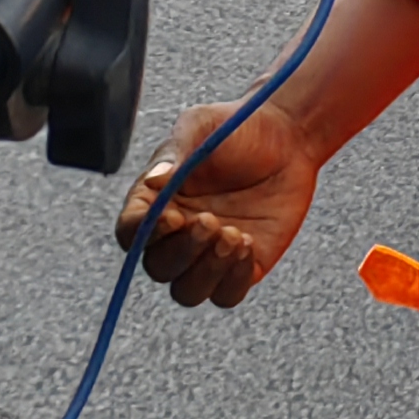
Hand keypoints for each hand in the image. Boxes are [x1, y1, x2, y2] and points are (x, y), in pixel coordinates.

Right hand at [115, 97, 329, 308]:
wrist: (287, 137)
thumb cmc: (235, 127)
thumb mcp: (201, 124)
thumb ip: (176, 150)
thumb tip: (155, 179)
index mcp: (155, 202)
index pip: (131, 232)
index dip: (144, 233)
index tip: (172, 216)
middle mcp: (177, 234)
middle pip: (159, 268)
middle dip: (182, 251)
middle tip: (210, 220)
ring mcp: (208, 254)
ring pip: (188, 291)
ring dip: (206, 271)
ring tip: (233, 234)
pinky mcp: (243, 266)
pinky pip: (227, 294)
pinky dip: (234, 278)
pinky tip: (249, 243)